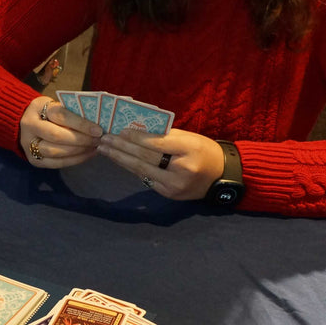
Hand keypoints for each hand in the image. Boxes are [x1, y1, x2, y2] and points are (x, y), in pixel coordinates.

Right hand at [20, 95, 100, 168]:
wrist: (26, 122)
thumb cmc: (48, 112)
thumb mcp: (57, 105)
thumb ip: (72, 113)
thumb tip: (96, 123)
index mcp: (37, 108)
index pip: (61, 116)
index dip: (80, 124)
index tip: (98, 130)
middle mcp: (30, 127)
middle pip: (56, 136)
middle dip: (81, 140)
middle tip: (98, 140)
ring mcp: (29, 145)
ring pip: (55, 151)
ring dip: (78, 151)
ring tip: (94, 147)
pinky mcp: (34, 160)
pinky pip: (56, 163)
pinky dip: (74, 160)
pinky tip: (87, 155)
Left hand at [97, 128, 224, 200]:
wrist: (221, 176)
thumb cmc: (204, 151)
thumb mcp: (189, 138)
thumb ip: (165, 135)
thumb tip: (136, 130)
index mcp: (188, 150)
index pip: (156, 143)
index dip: (136, 137)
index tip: (119, 130)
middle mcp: (180, 170)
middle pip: (145, 157)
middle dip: (121, 147)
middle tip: (104, 139)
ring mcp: (173, 185)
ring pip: (141, 170)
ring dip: (120, 159)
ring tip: (105, 149)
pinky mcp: (168, 194)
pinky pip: (145, 179)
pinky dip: (131, 168)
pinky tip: (119, 160)